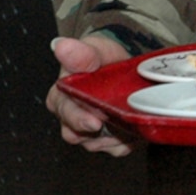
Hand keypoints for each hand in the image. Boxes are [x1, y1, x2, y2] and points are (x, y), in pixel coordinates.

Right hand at [45, 35, 133, 154]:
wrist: (126, 68)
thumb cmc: (103, 59)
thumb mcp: (95, 49)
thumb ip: (81, 53)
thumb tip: (61, 45)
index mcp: (61, 95)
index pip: (63, 110)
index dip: (77, 117)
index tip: (93, 121)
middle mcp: (71, 117)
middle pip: (76, 133)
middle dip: (95, 132)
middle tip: (115, 125)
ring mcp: (90, 132)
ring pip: (98, 144)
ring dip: (114, 135)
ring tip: (129, 121)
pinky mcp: (110, 141)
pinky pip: (116, 149)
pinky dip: (127, 141)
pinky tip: (134, 129)